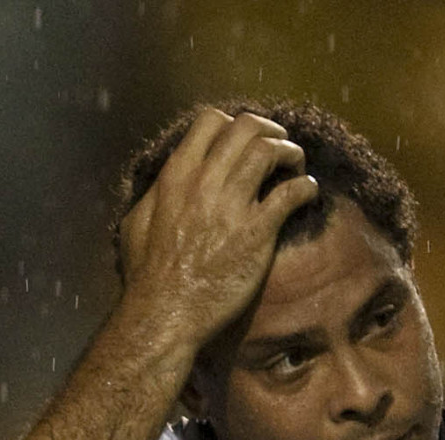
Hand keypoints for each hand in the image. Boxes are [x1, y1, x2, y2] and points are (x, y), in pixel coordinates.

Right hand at [117, 108, 317, 354]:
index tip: (244, 143)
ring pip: (271, 150)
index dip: (234, 125)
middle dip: (270, 131)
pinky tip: (308, 194)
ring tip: (297, 166)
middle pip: (248, 127)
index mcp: (177, 175)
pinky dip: (305, 187)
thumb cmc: (147, 276)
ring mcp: (232, 205)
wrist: (166, 314)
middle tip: (280, 147)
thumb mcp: (136, 223)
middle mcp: (205, 181)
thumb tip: (165, 184)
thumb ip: (155, 194)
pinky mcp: (257, 233)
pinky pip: (291, 193)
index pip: (211, 121)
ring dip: (291, 153)